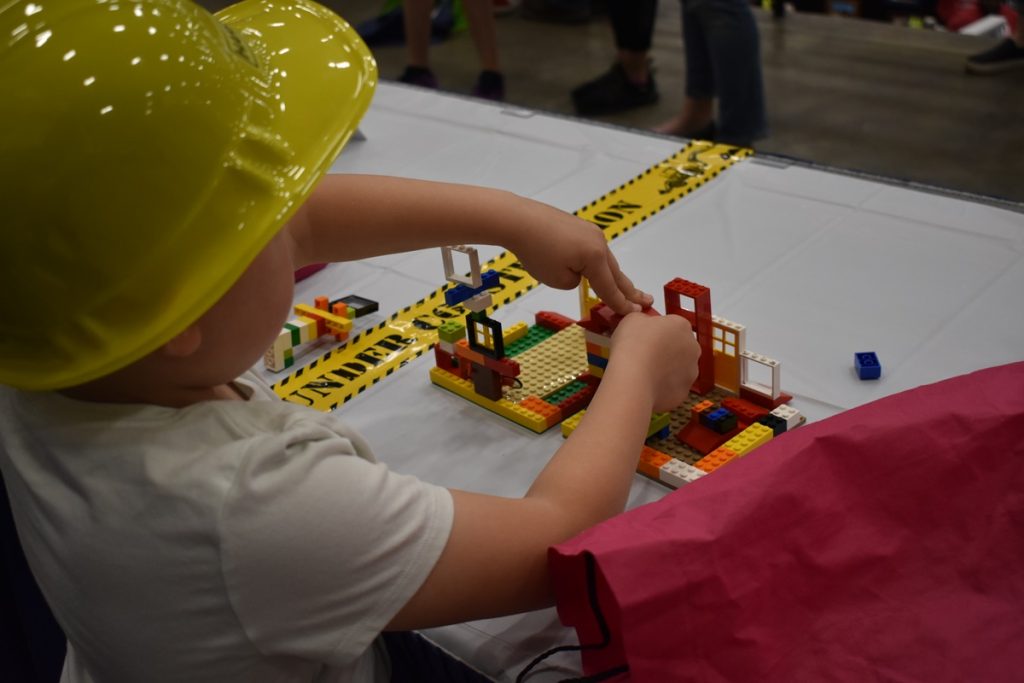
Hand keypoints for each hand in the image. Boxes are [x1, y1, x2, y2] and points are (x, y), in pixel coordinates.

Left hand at [503, 198, 651, 315]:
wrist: (518, 219)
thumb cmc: (535, 251)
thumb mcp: (556, 279)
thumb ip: (575, 282)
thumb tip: (579, 273)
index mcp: (596, 258)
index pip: (610, 288)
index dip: (622, 304)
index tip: (636, 312)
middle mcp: (599, 242)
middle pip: (616, 273)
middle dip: (630, 290)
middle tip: (645, 300)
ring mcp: (590, 232)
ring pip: (605, 260)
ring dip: (613, 276)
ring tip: (625, 289)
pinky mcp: (580, 226)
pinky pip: (594, 250)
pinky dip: (598, 263)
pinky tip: (597, 269)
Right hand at [609, 313, 700, 411]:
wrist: (632, 380)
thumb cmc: (632, 345)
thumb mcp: (631, 319)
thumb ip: (643, 319)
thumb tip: (645, 325)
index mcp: (682, 326)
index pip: (672, 325)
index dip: (657, 332)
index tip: (644, 338)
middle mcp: (693, 348)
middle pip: (680, 347)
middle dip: (666, 350)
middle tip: (644, 355)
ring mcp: (691, 372)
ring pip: (679, 369)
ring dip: (666, 370)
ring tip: (644, 374)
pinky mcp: (684, 393)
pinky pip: (673, 388)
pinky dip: (663, 388)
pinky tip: (647, 387)